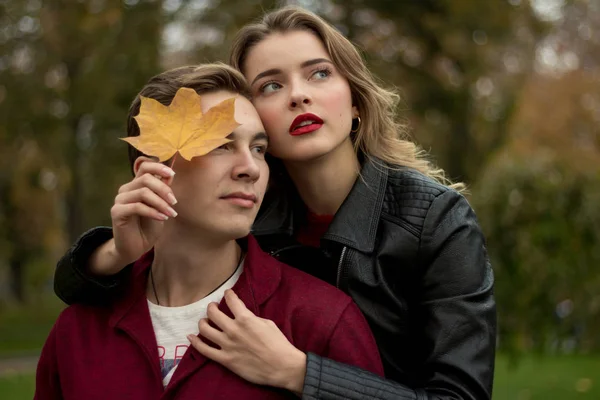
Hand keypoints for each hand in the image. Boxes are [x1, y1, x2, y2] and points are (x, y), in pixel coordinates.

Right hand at [88, 158, 176, 274]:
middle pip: (145, 178)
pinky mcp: (117, 212)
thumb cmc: (148, 227)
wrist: (136, 247)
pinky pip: (137, 206)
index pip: (144, 167)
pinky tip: (162, 218)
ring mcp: (120, 200)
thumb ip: (162, 191)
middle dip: (163, 189)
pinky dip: (153, 211)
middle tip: (174, 202)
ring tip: (171, 213)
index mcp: (136, 185)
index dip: (158, 167)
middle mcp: (126, 189)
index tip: (172, 174)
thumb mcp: (160, 206)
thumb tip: (170, 174)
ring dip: (160, 203)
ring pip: (143, 192)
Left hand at [187, 289, 306, 394]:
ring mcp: (227, 345)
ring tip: (204, 321)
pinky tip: (190, 337)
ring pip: (205, 329)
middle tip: (213, 307)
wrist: (281, 366)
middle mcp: (233, 330)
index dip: (228, 294)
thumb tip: (243, 317)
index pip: (231, 301)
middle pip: (213, 313)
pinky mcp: (225, 359)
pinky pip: (204, 350)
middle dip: (212, 307)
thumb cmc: (278, 344)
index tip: (227, 293)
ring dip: (203, 322)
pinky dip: (195, 343)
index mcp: (245, 319)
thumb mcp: (267, 323)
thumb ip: (251, 318)